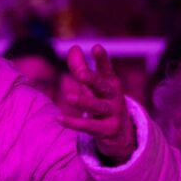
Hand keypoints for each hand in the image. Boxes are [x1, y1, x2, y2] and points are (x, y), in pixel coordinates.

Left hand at [58, 44, 135, 162]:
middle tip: (81, 75)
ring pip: (98, 107)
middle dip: (93, 80)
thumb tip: (74, 48)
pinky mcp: (107, 130)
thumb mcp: (92, 86)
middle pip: (103, 86)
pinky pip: (89, 127)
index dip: (102, 59)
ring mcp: (113, 114)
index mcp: (111, 83)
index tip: (96, 47)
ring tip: (69, 97)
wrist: (120, 133)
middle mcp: (114, 97)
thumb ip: (81, 67)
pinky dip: (73, 123)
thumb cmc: (102, 101)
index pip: (106, 69)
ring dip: (84, 102)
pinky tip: (59, 118)